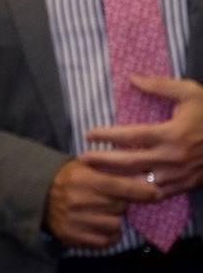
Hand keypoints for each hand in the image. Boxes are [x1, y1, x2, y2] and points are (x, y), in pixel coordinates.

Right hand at [43, 158, 159, 248]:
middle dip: (121, 204)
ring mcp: (75, 221)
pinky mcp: (73, 237)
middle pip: (119, 207)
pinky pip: (105, 241)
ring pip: (115, 225)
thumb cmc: (67, 178)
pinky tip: (101, 226)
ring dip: (114, 220)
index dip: (141, 191)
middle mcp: (78, 201)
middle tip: (112, 200)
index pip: (119, 187)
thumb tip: (143, 175)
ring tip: (104, 214)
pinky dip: (109, 236)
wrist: (36, 196)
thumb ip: (110, 170)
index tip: (155, 193)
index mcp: (83, 180)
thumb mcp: (84, 166)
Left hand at [81, 75, 202, 197]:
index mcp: (172, 134)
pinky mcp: (184, 186)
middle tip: (82, 158)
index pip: (130, 135)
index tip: (89, 133)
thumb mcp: (189, 92)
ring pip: (140, 182)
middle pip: (129, 162)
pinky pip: (156, 194)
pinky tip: (121, 190)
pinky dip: (136, 194)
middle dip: (103, 161)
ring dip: (116, 180)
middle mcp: (173, 157)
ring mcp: (179, 175)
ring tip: (95, 175)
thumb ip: (159, 85)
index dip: (107, 135)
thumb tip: (132, 78)